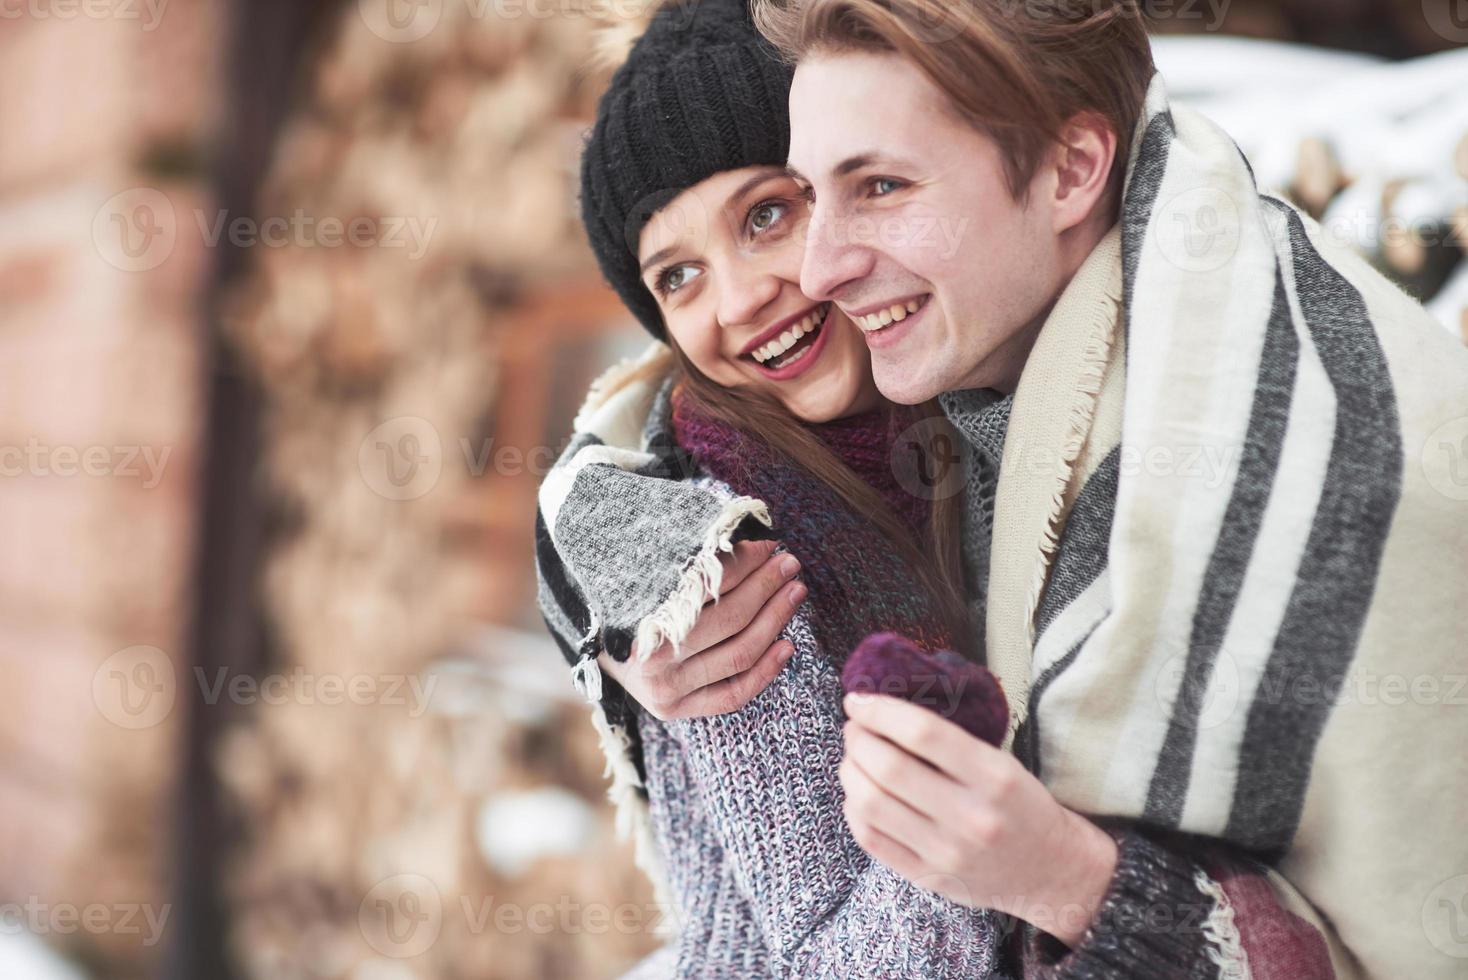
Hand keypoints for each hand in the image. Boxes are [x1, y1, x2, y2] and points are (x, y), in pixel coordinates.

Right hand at [599, 539, 806, 719]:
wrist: (591, 647)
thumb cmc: (625, 603)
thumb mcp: (645, 577)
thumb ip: (690, 566)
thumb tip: (752, 544)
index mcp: (639, 616)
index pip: (708, 585)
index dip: (744, 562)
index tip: (767, 544)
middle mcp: (651, 659)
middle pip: (730, 619)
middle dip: (766, 586)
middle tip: (788, 564)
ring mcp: (664, 690)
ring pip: (738, 655)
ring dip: (774, 620)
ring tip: (793, 592)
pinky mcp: (675, 710)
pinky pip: (732, 695)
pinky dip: (765, 672)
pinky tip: (787, 645)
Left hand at [839, 693, 1117, 948]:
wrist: (1051, 871)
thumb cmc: (1021, 805)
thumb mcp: (1003, 763)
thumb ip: (951, 741)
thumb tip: (885, 710)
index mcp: (995, 777)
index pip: (924, 733)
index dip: (881, 711)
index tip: (858, 699)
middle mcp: (970, 816)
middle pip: (889, 768)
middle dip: (858, 739)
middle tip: (854, 728)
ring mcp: (946, 852)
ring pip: (870, 804)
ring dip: (850, 771)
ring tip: (854, 758)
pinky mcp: (928, 877)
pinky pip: (870, 839)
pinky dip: (854, 808)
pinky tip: (859, 793)